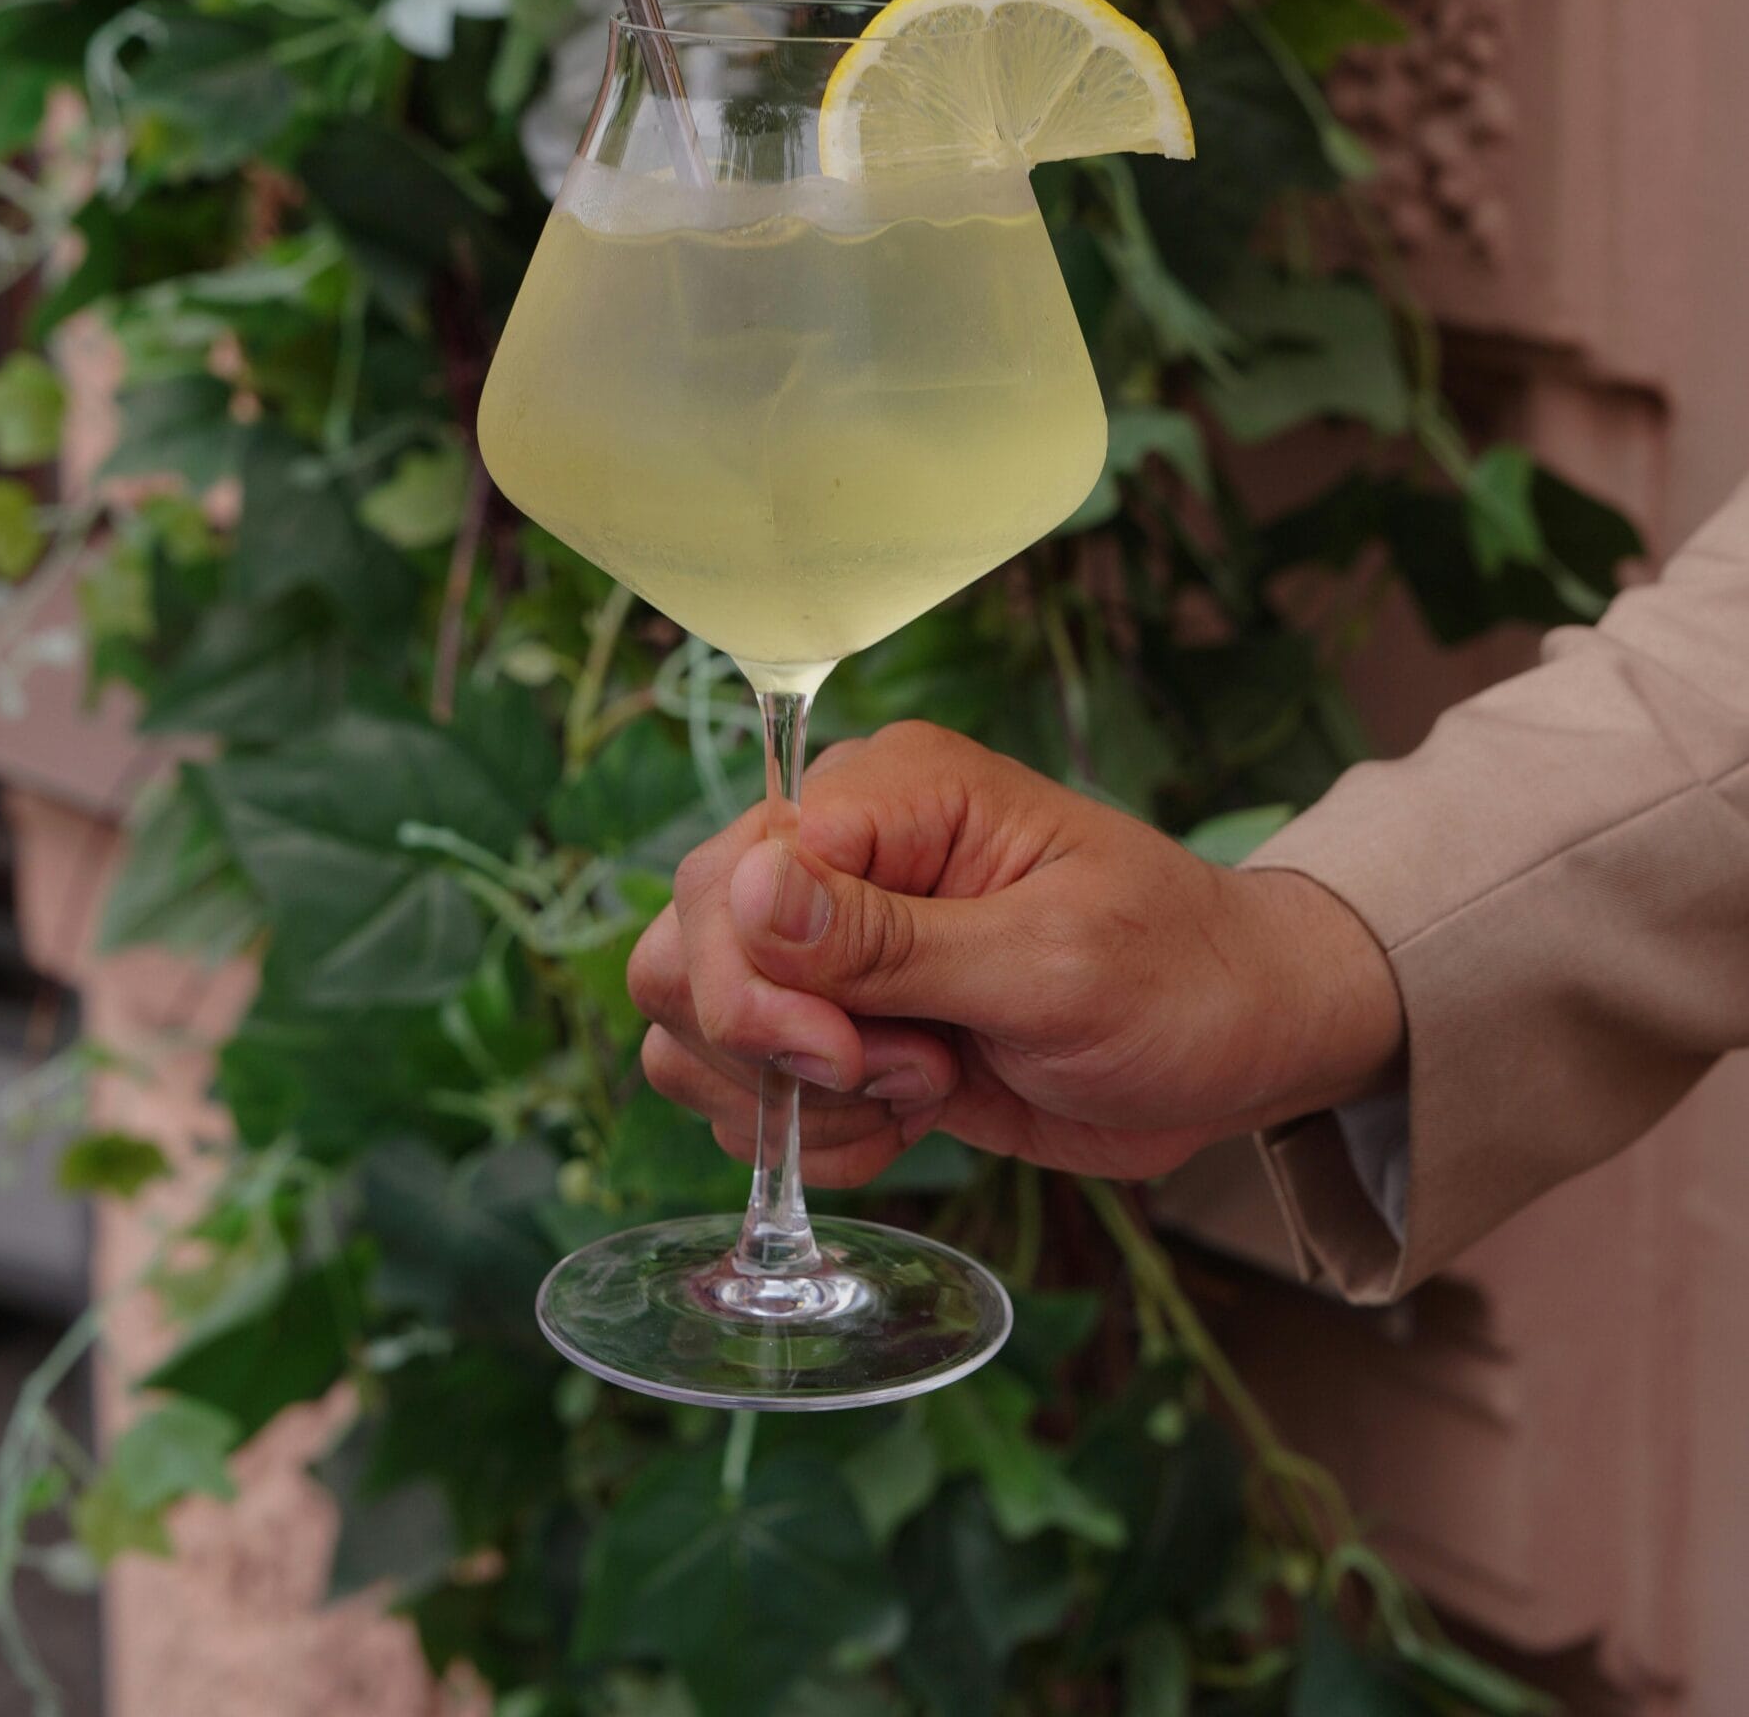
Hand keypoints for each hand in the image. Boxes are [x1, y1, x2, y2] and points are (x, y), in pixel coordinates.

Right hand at [628, 722, 1403, 1189]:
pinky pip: (739, 1085)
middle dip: (768, 1047)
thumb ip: (891, 941)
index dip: (761, 986)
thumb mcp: (1050, 963)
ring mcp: (831, 944)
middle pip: (686, 942)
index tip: (855, 1057)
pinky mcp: (837, 1025)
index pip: (730, 873)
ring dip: (783, 1098)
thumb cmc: (1179, 978)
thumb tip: (747, 889)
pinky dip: (801, 1132)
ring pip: (689, 1021)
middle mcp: (840, 853)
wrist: (1238, 1046)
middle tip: (896, 1077)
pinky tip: (900, 1124)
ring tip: (911, 1094)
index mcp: (891, 792)